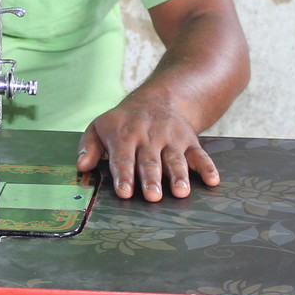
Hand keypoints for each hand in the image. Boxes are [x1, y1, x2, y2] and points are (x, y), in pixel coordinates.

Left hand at [76, 90, 220, 201]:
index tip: (124, 192)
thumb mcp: (100, 126)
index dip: (124, 175)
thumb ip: (88, 147)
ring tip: (180, 192)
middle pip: (150, 161)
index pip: (123, 158)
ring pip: (175, 159)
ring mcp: (171, 139)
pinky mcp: (189, 141)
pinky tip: (213, 181)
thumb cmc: (123, 121)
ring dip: (179, 176)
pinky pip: (200, 154)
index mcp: (125, 136)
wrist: (159, 98)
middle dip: (151, 179)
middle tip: (153, 196)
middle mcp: (149, 138)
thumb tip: (82, 167)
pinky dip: (207, 167)